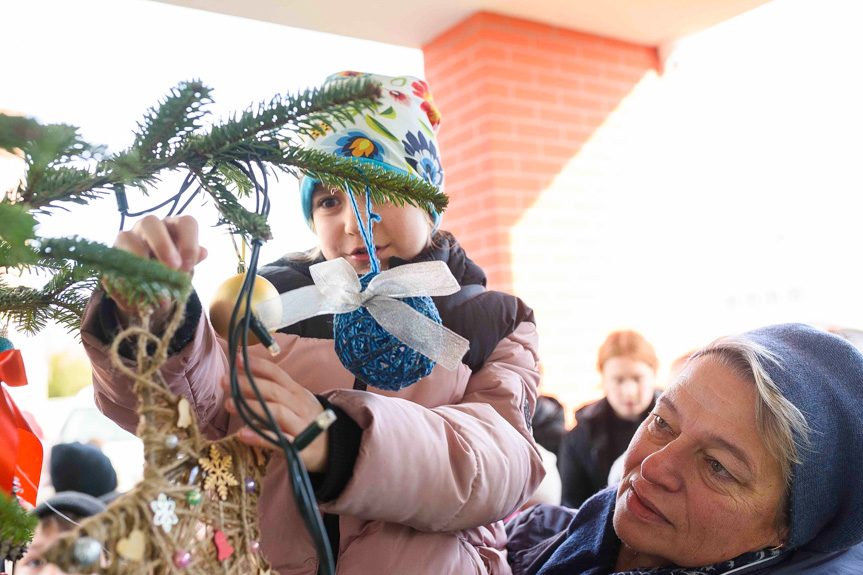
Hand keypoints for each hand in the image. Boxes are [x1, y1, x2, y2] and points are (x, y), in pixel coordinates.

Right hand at [102, 215, 207, 324]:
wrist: (149, 281)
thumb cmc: (171, 268)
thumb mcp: (184, 266)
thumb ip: (192, 260)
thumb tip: (204, 252)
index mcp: (173, 226)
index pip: (186, 223)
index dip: (189, 242)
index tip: (189, 266)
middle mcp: (148, 227)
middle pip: (151, 223)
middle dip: (162, 245)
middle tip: (172, 268)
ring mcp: (126, 238)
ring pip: (126, 239)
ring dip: (139, 264)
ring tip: (152, 290)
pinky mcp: (111, 256)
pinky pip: (112, 266)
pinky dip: (122, 287)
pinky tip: (133, 303)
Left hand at [223, 356, 328, 472]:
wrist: (331, 446)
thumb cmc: (304, 419)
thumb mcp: (294, 401)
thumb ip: (272, 390)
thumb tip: (240, 377)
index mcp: (296, 392)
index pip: (277, 374)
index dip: (258, 366)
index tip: (237, 359)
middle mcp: (300, 406)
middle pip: (274, 392)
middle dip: (249, 385)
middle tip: (225, 381)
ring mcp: (301, 426)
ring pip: (277, 413)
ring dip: (253, 407)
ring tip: (229, 404)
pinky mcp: (300, 448)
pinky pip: (279, 441)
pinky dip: (260, 437)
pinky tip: (243, 433)